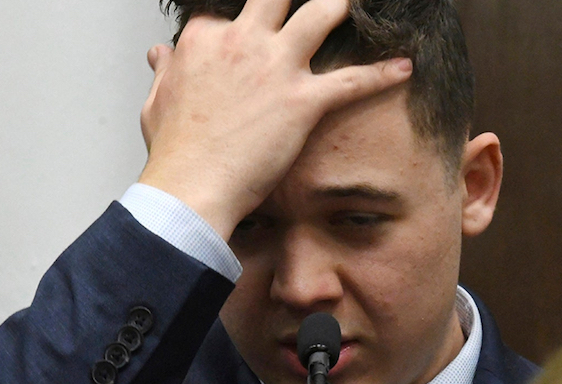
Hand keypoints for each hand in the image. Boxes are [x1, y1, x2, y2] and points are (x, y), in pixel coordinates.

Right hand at [138, 0, 412, 239]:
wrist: (190, 187)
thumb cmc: (175, 152)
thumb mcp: (156, 102)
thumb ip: (164, 71)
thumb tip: (160, 54)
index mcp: (205, 39)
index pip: (229, 8)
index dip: (246, 15)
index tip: (260, 22)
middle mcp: (243, 41)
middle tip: (327, 0)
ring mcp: (275, 67)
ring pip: (323, 13)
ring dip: (344, 6)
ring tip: (362, 6)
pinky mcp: (302, 100)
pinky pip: (352, 80)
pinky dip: (382, 73)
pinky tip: (405, 67)